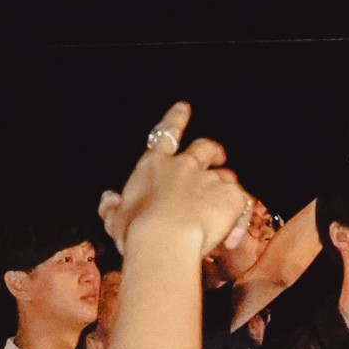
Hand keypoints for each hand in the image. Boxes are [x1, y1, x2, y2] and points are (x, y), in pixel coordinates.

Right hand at [102, 102, 247, 257]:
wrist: (165, 240)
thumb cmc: (137, 232)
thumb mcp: (115, 220)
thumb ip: (111, 208)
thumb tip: (108, 200)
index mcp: (154, 166)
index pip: (166, 134)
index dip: (175, 119)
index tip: (183, 108)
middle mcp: (184, 166)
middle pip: (204, 147)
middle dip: (212, 150)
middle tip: (218, 156)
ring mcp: (209, 179)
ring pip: (226, 175)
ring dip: (225, 187)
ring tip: (225, 209)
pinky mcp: (230, 196)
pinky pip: (241, 201)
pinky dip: (238, 217)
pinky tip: (232, 237)